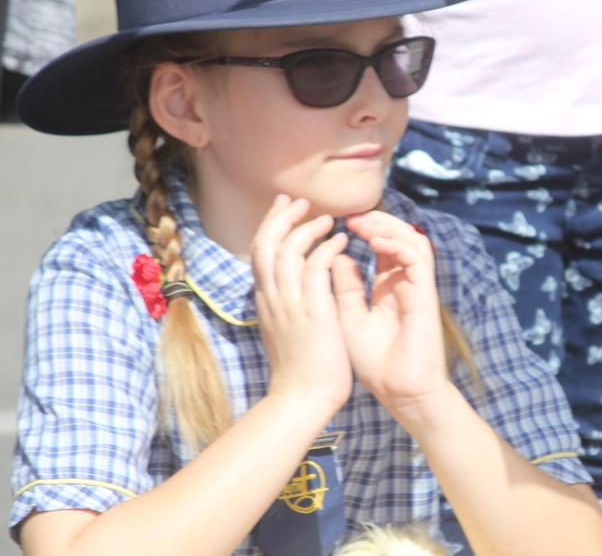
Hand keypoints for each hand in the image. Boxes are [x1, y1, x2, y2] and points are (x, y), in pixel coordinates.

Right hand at [251, 196, 352, 415]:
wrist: (301, 399)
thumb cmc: (300, 371)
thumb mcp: (285, 331)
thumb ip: (286, 307)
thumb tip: (291, 291)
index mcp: (266, 302)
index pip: (260, 253)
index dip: (271, 227)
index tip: (285, 209)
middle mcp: (272, 298)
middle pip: (266, 243)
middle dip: (281, 217)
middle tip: (300, 202)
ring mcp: (289, 304)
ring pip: (287, 249)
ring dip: (307, 228)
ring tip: (328, 218)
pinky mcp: (312, 311)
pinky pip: (316, 267)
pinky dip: (327, 248)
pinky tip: (342, 241)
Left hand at [332, 211, 447, 415]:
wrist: (399, 393)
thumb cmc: (374, 363)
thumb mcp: (348, 318)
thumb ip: (345, 288)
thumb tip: (337, 256)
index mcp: (387, 288)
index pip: (382, 246)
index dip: (364, 229)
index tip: (336, 222)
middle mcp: (405, 283)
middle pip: (398, 237)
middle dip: (375, 221)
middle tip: (348, 215)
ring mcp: (417, 287)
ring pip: (411, 240)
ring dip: (387, 227)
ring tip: (360, 223)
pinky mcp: (426, 294)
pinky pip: (418, 258)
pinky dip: (397, 244)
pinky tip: (374, 242)